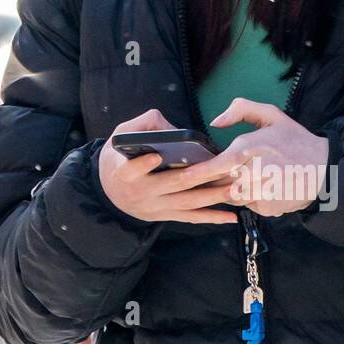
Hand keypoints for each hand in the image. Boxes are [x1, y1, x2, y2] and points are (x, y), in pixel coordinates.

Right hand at [97, 107, 237, 224]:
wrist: (109, 189)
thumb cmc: (119, 156)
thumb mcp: (121, 136)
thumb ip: (143, 125)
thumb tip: (171, 126)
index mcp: (124, 172)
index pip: (131, 170)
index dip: (142, 164)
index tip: (155, 156)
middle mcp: (141, 192)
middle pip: (172, 183)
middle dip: (200, 176)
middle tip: (223, 168)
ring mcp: (155, 207)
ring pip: (187, 202)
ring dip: (213, 196)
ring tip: (235, 188)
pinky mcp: (166, 216)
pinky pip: (191, 217)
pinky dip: (212, 218)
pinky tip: (231, 216)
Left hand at [173, 99, 329, 216]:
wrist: (325, 169)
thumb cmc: (295, 140)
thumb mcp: (272, 115)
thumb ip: (241, 109)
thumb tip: (215, 122)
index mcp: (253, 146)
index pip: (217, 164)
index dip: (197, 172)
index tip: (181, 176)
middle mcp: (256, 171)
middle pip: (220, 182)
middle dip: (210, 182)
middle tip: (200, 181)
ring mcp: (263, 191)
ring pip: (231, 194)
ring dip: (230, 188)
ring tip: (243, 178)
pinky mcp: (268, 207)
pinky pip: (246, 204)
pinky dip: (247, 197)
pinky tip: (259, 186)